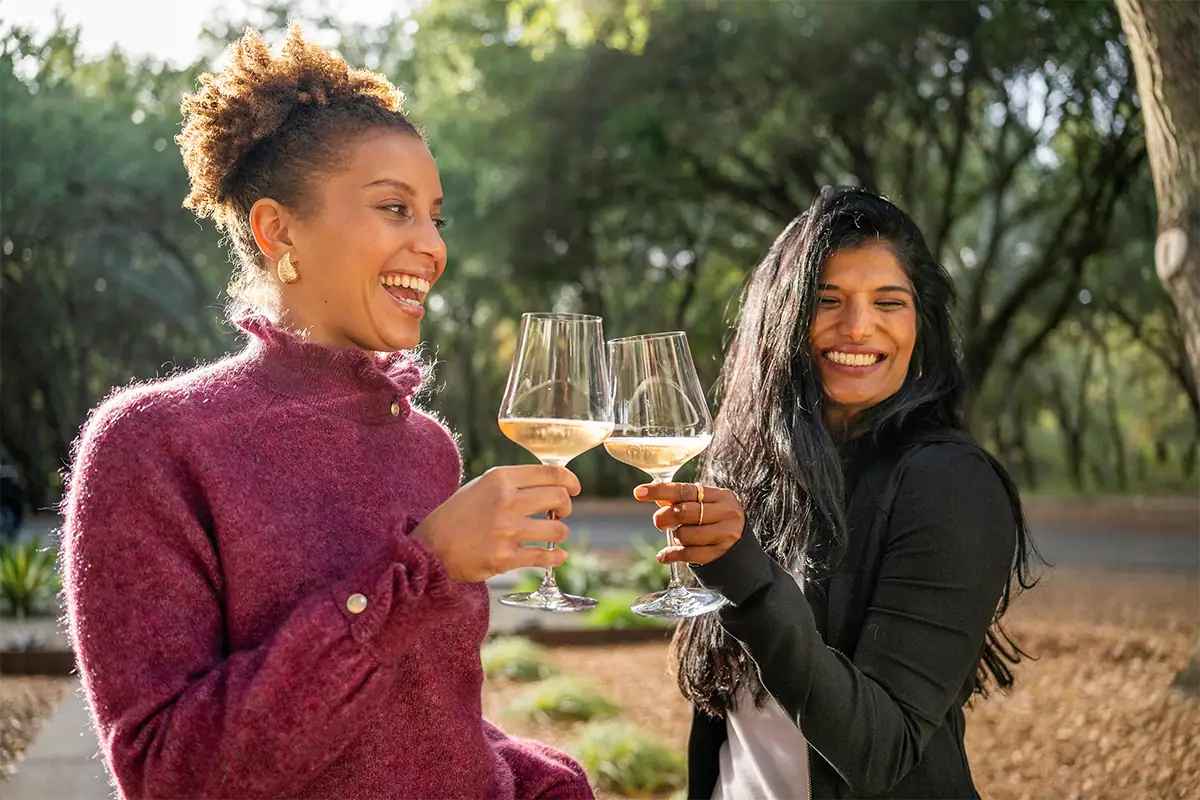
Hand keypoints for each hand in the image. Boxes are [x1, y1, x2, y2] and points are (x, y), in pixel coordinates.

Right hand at [411, 465, 580, 582]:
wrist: (431, 548)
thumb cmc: (456, 515)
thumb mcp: (480, 486)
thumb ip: (511, 483)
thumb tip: (547, 484)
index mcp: (500, 479)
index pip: (550, 473)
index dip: (570, 480)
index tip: (574, 488)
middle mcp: (506, 502)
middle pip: (559, 498)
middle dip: (566, 506)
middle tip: (560, 512)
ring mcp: (507, 531)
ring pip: (557, 529)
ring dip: (560, 532)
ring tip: (552, 534)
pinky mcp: (505, 557)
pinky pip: (544, 556)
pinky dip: (556, 557)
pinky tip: (558, 556)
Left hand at [632, 482, 743, 565]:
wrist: (743, 556)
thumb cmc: (717, 526)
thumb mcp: (706, 509)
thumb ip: (683, 501)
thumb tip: (657, 497)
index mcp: (721, 496)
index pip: (685, 490)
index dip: (660, 490)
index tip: (639, 492)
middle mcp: (726, 513)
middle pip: (683, 511)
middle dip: (664, 517)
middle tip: (660, 522)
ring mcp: (726, 534)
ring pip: (685, 534)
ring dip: (674, 538)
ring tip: (678, 538)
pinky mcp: (720, 554)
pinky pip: (687, 554)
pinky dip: (671, 555)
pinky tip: (665, 555)